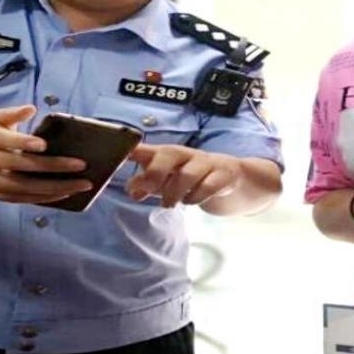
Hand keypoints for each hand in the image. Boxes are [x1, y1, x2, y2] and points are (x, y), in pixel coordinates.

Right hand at [0, 105, 92, 202]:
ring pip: (19, 188)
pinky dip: (38, 198)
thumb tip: (32, 108)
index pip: (3, 141)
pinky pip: (14, 199)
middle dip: (52, 168)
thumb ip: (9, 114)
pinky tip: (59, 195)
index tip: (45, 145)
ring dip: (51, 188)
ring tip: (77, 186)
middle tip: (81, 167)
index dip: (23, 143)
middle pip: (19, 167)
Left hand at [127, 144, 241, 207]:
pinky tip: (192, 201)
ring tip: (169, 204)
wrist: (237, 179)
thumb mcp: (169, 181)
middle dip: (154, 172)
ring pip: (189, 172)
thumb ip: (149, 185)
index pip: (147, 149)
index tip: (116, 153)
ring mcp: (208, 164)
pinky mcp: (225, 175)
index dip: (130, 149)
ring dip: (175, 190)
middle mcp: (187, 156)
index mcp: (169, 156)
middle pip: (169, 153)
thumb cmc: (196, 179)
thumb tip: (131, 190)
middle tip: (145, 191)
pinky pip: (210, 184)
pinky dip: (198, 196)